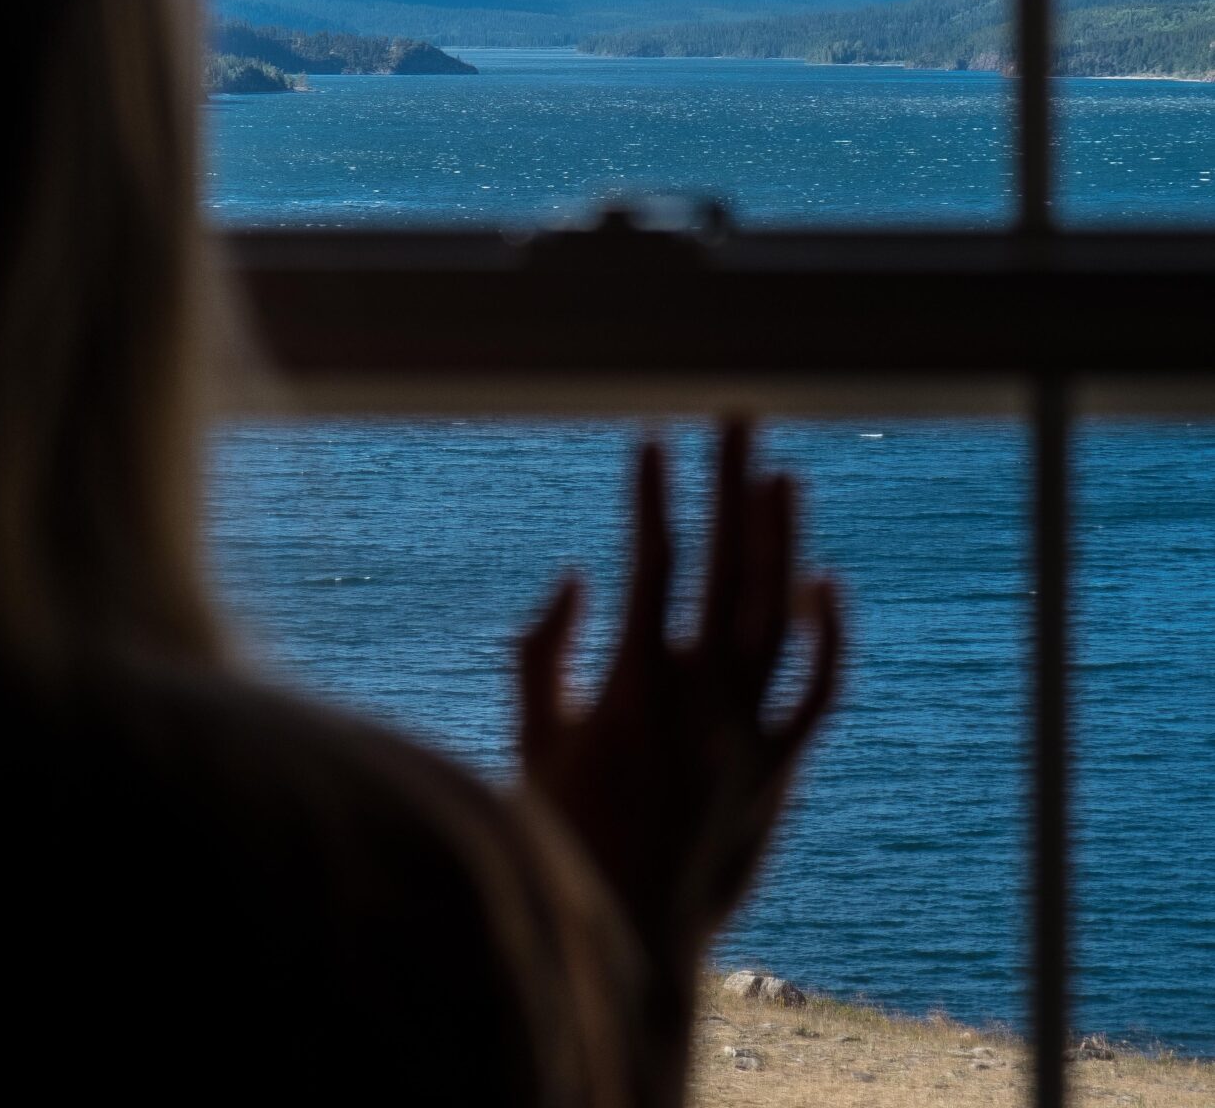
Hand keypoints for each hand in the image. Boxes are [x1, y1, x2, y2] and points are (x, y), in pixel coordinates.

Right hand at [516, 423, 841, 980]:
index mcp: (634, 686)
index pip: (652, 562)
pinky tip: (825, 579)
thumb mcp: (532, 741)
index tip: (652, 437)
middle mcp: (702, 701)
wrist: (628, 943)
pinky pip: (817, 690)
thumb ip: (544, 652)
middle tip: (736, 415)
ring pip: (779, 616)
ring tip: (779, 471)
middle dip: (730, 483)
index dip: (654, 495)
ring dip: (780, 539)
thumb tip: (578, 576)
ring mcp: (750, 735)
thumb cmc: (564, 839)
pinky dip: (826, 635)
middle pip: (726, 568)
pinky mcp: (782, 772)